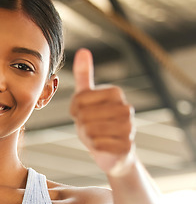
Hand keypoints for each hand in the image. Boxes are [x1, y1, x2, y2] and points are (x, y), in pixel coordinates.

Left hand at [70, 48, 135, 176]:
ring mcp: (129, 127)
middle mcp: (126, 108)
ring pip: (90, 131)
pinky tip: (101, 146)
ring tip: (95, 136)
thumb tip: (82, 51)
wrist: (113, 153)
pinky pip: (97, 146)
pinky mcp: (127, 146)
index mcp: (116, 93)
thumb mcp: (87, 98)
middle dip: (81, 125)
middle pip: (84, 116)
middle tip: (89, 128)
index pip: (79, 99)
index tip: (82, 114)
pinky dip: (94, 148)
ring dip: (87, 137)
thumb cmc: (97, 122)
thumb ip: (84, 76)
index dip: (74, 110)